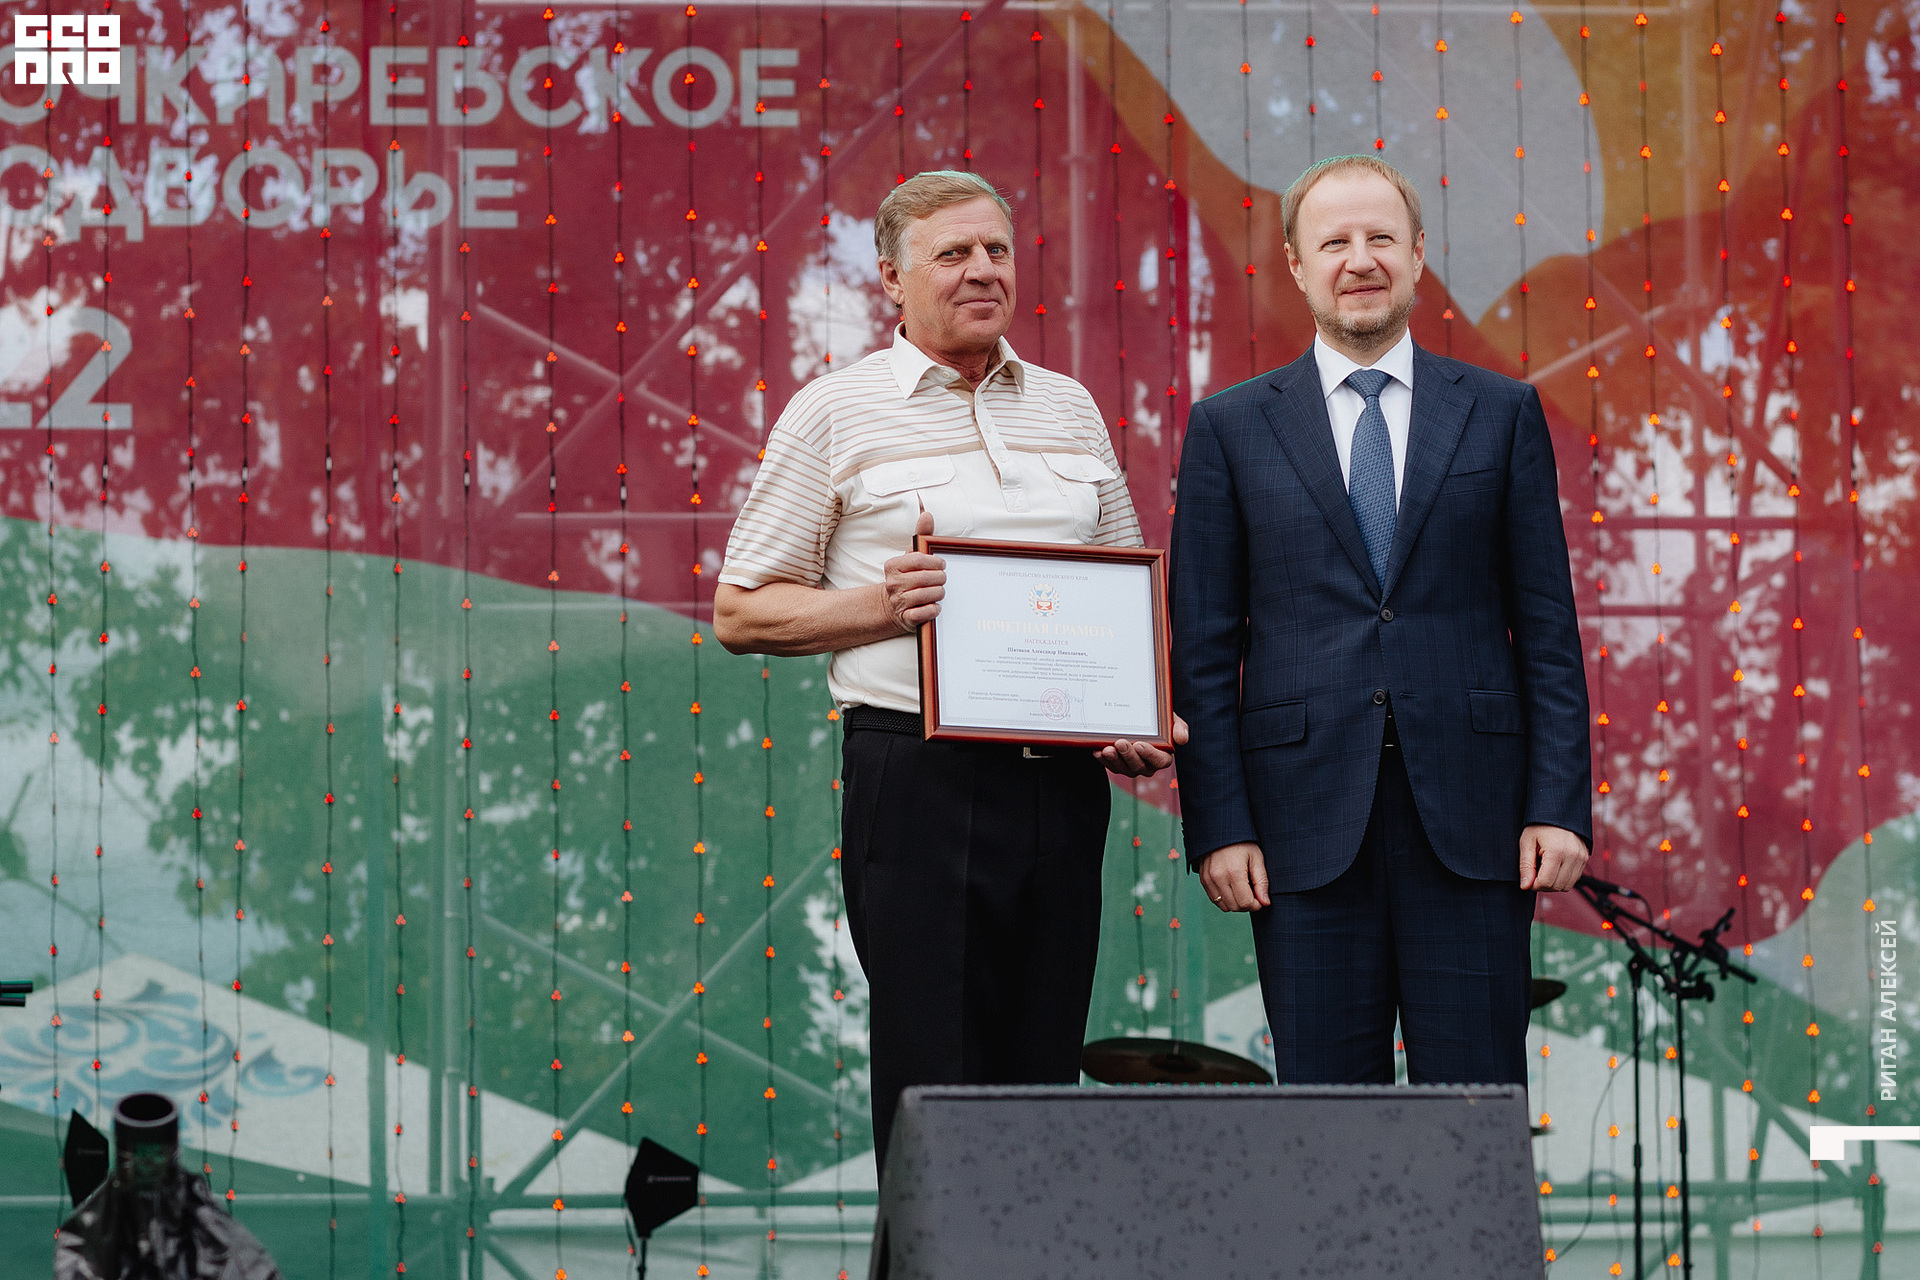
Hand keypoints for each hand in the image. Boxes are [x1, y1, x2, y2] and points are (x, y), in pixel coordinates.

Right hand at [881, 510, 946, 632]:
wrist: (891, 606)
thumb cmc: (906, 577)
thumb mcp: (910, 556)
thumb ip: (920, 535)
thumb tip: (927, 514)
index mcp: (893, 566)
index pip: (919, 560)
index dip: (935, 562)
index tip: (941, 564)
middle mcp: (893, 583)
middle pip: (926, 578)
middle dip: (940, 579)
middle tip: (942, 579)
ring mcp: (898, 601)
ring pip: (927, 595)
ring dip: (939, 593)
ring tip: (939, 592)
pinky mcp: (905, 618)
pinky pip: (924, 613)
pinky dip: (933, 609)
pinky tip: (935, 606)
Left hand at [1095, 716, 1188, 777]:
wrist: (1139, 718)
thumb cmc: (1158, 720)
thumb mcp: (1171, 719)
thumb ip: (1179, 727)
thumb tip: (1181, 739)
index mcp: (1162, 756)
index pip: (1160, 761)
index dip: (1150, 755)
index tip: (1140, 744)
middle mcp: (1147, 765)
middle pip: (1138, 766)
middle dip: (1128, 755)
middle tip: (1120, 742)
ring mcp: (1130, 766)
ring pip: (1122, 768)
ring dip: (1114, 759)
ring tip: (1107, 748)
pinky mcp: (1116, 764)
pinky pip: (1109, 765)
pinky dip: (1103, 759)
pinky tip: (1098, 750)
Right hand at [1199, 841, 1269, 912]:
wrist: (1220, 831)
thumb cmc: (1241, 843)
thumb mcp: (1256, 858)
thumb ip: (1262, 882)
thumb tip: (1265, 902)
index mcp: (1234, 872)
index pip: (1245, 903)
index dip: (1256, 904)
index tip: (1260, 898)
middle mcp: (1218, 878)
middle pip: (1235, 907)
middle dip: (1246, 905)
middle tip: (1252, 893)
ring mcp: (1208, 879)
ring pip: (1224, 906)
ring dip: (1235, 903)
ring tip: (1242, 890)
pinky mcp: (1203, 880)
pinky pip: (1214, 900)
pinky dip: (1225, 899)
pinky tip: (1231, 888)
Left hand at [1519, 824, 1587, 890]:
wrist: (1558, 812)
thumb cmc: (1540, 825)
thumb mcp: (1527, 842)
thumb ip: (1526, 866)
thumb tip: (1525, 886)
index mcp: (1557, 851)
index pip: (1546, 882)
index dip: (1533, 885)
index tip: (1528, 879)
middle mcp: (1573, 856)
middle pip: (1557, 886)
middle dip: (1543, 885)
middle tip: (1534, 873)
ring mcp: (1581, 857)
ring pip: (1567, 885)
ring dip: (1554, 883)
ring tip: (1544, 869)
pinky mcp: (1585, 858)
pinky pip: (1574, 878)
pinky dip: (1563, 878)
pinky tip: (1554, 867)